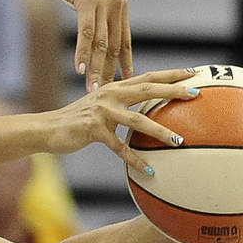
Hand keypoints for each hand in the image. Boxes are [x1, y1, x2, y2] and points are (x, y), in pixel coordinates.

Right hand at [39, 0, 132, 91]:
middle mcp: (116, 5)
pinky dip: (83, 53)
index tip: (126, 85)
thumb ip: (98, 19)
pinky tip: (79, 68)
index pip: (124, 42)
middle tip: (103, 95)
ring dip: (95, 68)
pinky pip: (86, 32)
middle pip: (112, 46)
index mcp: (120, 7)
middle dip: (107, 72)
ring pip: (100, 43)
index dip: (125, 65)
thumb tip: (100, 42)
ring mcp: (103, 2)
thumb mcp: (90, 1)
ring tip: (91, 88)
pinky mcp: (88, 0)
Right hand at [43, 68, 199, 172]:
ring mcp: (101, 112)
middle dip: (172, 90)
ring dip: (160, 131)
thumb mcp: (100, 108)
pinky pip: (119, 146)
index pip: (147, 77)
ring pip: (137, 120)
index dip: (169, 74)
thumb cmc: (77, 121)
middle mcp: (109, 95)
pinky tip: (148, 170)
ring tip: (180, 141)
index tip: (192, 72)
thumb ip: (119, 106)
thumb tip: (143, 114)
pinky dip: (134, 159)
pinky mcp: (93, 130)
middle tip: (195, 93)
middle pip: (147, 89)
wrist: (47, 128)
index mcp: (113, 88)